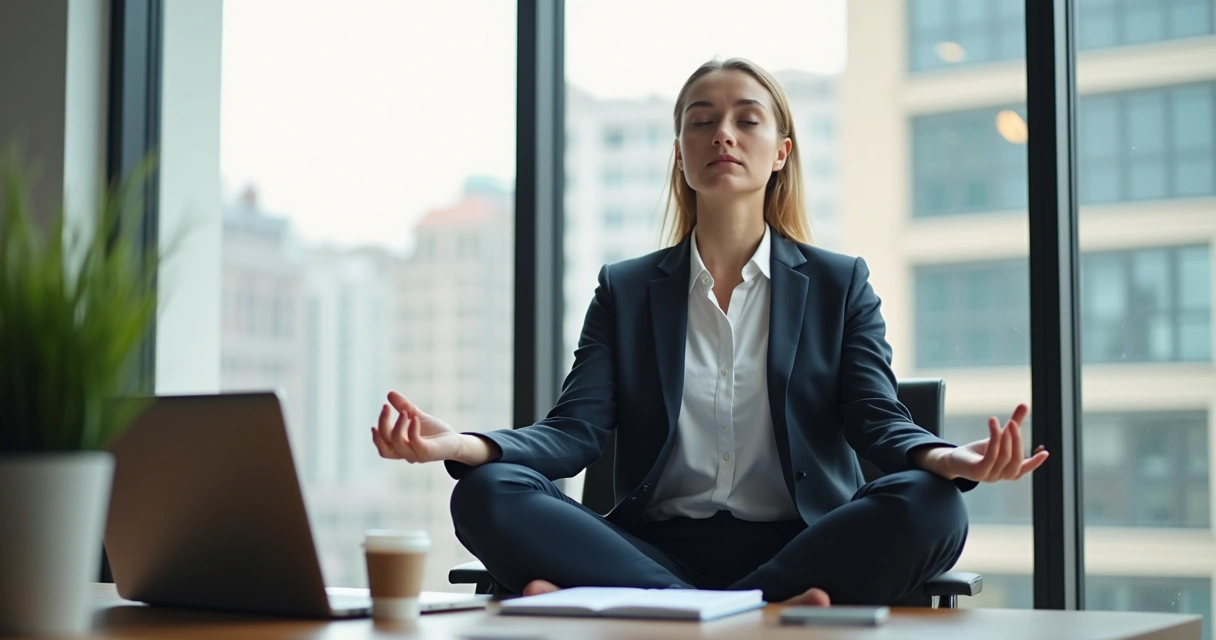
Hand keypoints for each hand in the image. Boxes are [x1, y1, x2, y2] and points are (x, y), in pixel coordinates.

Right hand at [371, 391, 463, 463]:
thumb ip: (403, 407)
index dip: (377, 433)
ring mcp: (416, 455)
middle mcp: (406, 454)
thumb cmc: (434, 432)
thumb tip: (389, 393)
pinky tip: (415, 418)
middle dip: (383, 424)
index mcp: (401, 448)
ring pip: (397, 443)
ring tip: (404, 412)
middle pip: (386, 444)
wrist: (455, 441)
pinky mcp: (428, 453)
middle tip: (385, 406)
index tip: (382, 411)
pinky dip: (412, 430)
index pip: (383, 445)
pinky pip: (415, 443)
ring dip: (397, 426)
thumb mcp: (416, 417)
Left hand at [919, 404, 1048, 482]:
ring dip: (1006, 439)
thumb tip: (1025, 405)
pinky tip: (994, 425)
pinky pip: (991, 456)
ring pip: (1004, 457)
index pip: (1024, 469)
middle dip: (1018, 441)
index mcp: (1007, 471)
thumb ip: (1014, 424)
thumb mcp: (998, 436)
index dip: (1035, 462)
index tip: (1045, 452)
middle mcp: (1000, 476)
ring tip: (1005, 423)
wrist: (953, 459)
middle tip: (1013, 423)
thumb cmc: (977, 451)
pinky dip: (995, 439)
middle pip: (1016, 462)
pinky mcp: (978, 472)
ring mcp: (989, 476)